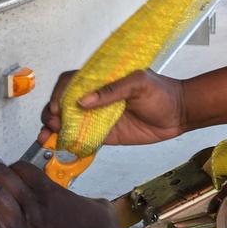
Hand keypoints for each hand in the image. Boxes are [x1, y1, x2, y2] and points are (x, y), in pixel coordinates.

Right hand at [38, 69, 186, 145]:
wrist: (179, 114)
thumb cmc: (161, 92)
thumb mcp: (139, 84)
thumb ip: (112, 91)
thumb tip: (83, 101)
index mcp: (101, 79)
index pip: (72, 81)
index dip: (60, 92)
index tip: (58, 106)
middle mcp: (96, 98)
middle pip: (64, 103)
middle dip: (52, 113)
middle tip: (51, 124)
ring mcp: (98, 117)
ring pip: (69, 122)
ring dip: (54, 129)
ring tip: (47, 138)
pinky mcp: (105, 135)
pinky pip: (83, 139)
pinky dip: (69, 144)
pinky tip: (59, 148)